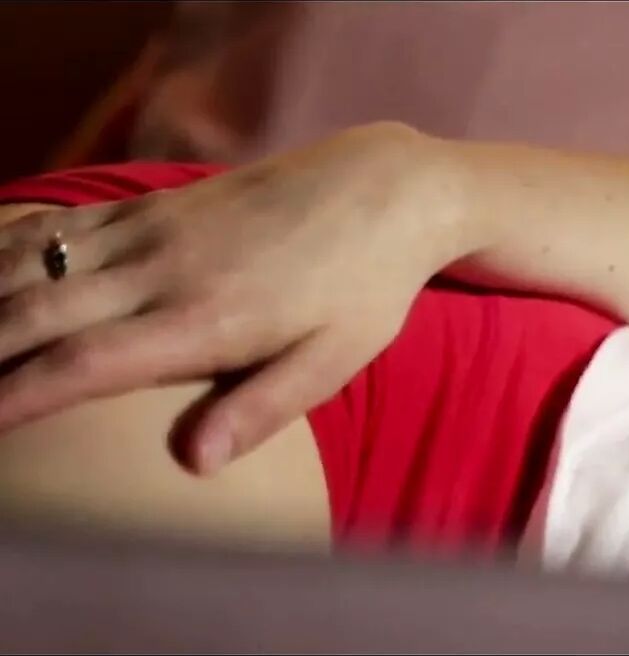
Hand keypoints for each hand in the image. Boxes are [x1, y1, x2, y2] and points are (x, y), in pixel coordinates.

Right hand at [0, 122, 473, 472]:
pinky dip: (7, 247)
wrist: (384, 190)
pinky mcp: (154, 206)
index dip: (13, 398)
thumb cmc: (364, 288)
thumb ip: (261, 408)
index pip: (82, 364)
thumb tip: (192, 463)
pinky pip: (60, 225)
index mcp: (204, 319)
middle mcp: (161, 270)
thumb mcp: (334, 359)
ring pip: (31, 261)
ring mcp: (151, 230)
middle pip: (33, 310)